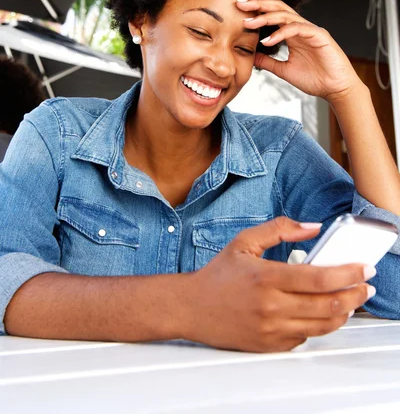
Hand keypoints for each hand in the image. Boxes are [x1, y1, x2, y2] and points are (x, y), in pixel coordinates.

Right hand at [184, 217, 374, 352]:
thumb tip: (312, 227)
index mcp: (266, 277)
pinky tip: (321, 313)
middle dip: (356, 294)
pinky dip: (319, 325)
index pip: (319, 277)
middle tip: (366, 285)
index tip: (364, 268)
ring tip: (350, 300)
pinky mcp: (269, 345)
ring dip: (344, 312)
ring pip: (322, 325)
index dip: (348, 273)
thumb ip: (280, 229)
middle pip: (328, 304)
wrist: (192, 307)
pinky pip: (305, 338)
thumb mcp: (245, 241)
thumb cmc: (218, 275)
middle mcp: (271, 306)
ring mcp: (271, 329)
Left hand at [236, 0, 362, 101]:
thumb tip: (251, 56)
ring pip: (286, 15)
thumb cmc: (315, 79)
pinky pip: (296, 29)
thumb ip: (268, 62)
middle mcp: (301, 28)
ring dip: (265, 17)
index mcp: (293, 33)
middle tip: (240, 2)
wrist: (336, 89)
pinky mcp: (318, 35)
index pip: (275, 12)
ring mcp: (310, 30)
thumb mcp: (284, 70)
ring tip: (248, 22)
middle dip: (259, 3)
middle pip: (278, 8)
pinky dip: (280, 33)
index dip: (261, 1)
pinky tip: (268, 40)